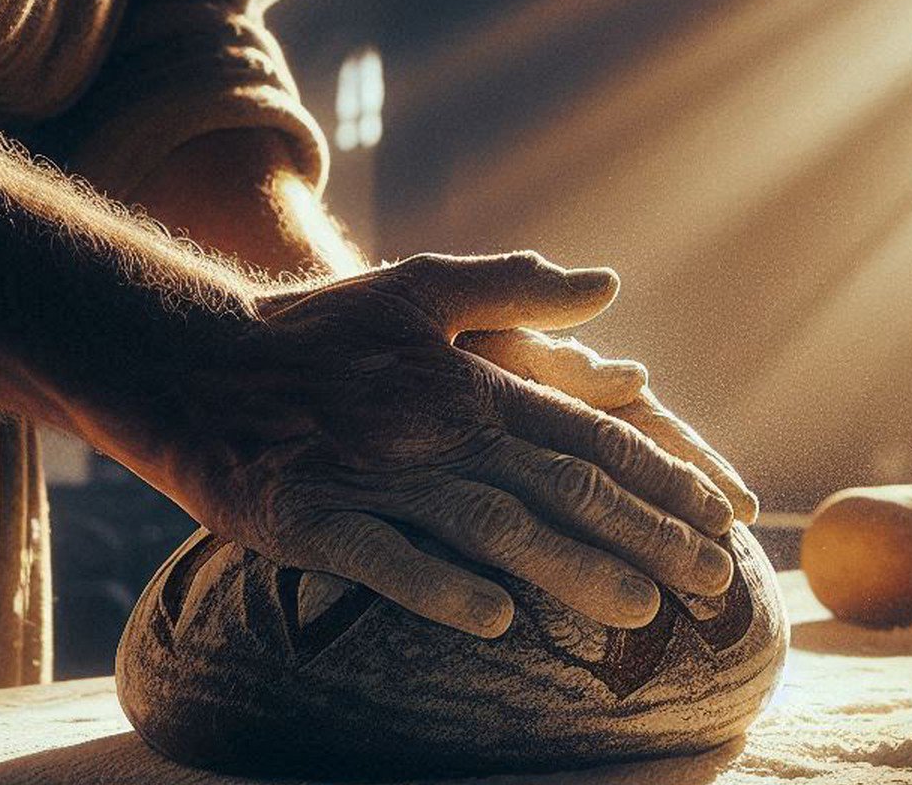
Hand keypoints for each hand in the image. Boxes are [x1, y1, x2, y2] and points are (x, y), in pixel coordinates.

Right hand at [165, 251, 737, 637]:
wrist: (191, 357)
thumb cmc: (319, 328)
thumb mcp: (421, 287)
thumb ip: (519, 287)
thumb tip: (609, 286)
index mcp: (473, 381)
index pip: (589, 433)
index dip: (660, 475)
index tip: (720, 514)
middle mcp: (439, 430)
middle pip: (563, 487)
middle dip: (647, 535)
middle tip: (713, 581)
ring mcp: (374, 477)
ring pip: (495, 528)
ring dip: (572, 569)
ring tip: (642, 611)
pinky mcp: (308, 519)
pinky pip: (384, 560)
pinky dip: (441, 589)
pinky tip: (498, 623)